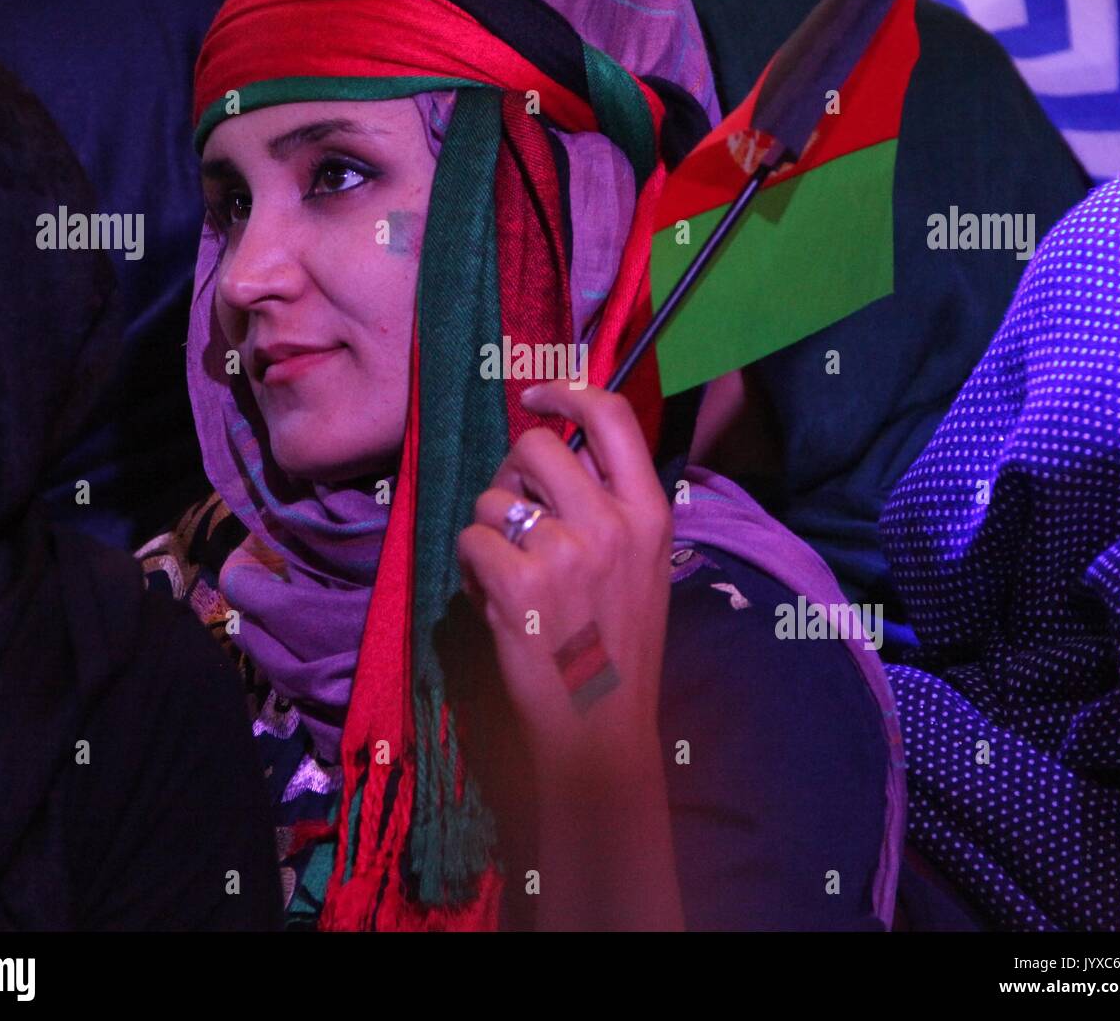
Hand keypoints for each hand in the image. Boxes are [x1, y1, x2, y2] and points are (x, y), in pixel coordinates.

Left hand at [456, 381, 673, 786]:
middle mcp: (611, 521)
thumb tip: (554, 450)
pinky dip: (473, 571)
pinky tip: (499, 604)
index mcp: (648, 510)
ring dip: (490, 532)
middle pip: (534, 446)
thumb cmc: (617, 644)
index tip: (538, 397)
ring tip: (514, 579)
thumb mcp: (640, 562)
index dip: (567, 392)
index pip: (612, 416)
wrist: (602, 727)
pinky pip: (470, 541)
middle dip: (511, 473)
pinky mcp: (518, 582)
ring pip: (492, 498)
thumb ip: (609, 503)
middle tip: (515, 513)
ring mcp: (565, 550)